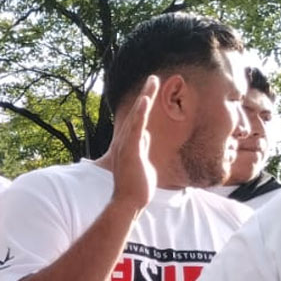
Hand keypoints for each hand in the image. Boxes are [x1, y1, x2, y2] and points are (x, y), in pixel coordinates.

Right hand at [111, 75, 158, 212]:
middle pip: (137, 112)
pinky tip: (145, 100)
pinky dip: (140, 113)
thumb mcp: (143, 161)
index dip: (145, 104)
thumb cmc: (136, 185)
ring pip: (137, 116)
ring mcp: (127, 145)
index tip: (152, 90)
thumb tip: (146, 135)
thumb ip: (142, 147)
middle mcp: (126, 141)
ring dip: (144, 98)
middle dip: (146, 94)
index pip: (139, 119)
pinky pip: (136, 128)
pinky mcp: (131, 150)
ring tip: (152, 82)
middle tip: (154, 78)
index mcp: (130, 143)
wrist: (128, 202)